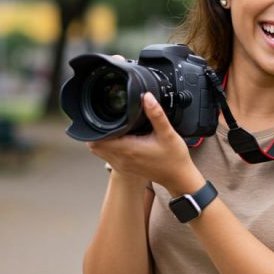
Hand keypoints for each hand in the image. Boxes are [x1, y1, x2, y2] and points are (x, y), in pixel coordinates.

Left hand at [87, 92, 203, 195]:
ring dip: (101, 140)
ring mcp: (122, 166)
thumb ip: (156, 114)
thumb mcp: (168, 133)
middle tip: (105, 119)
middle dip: (97, 132)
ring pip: (99, 152)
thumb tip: (147, 97)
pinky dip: (107, 147)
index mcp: (129, 149)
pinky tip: (118, 139)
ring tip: (111, 128)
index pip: (98, 140)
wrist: (178, 177)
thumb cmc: (174, 158)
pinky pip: (107, 156)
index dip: (96, 127)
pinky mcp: (125, 168)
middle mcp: (122, 159)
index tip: (101, 116)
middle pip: (95, 146)